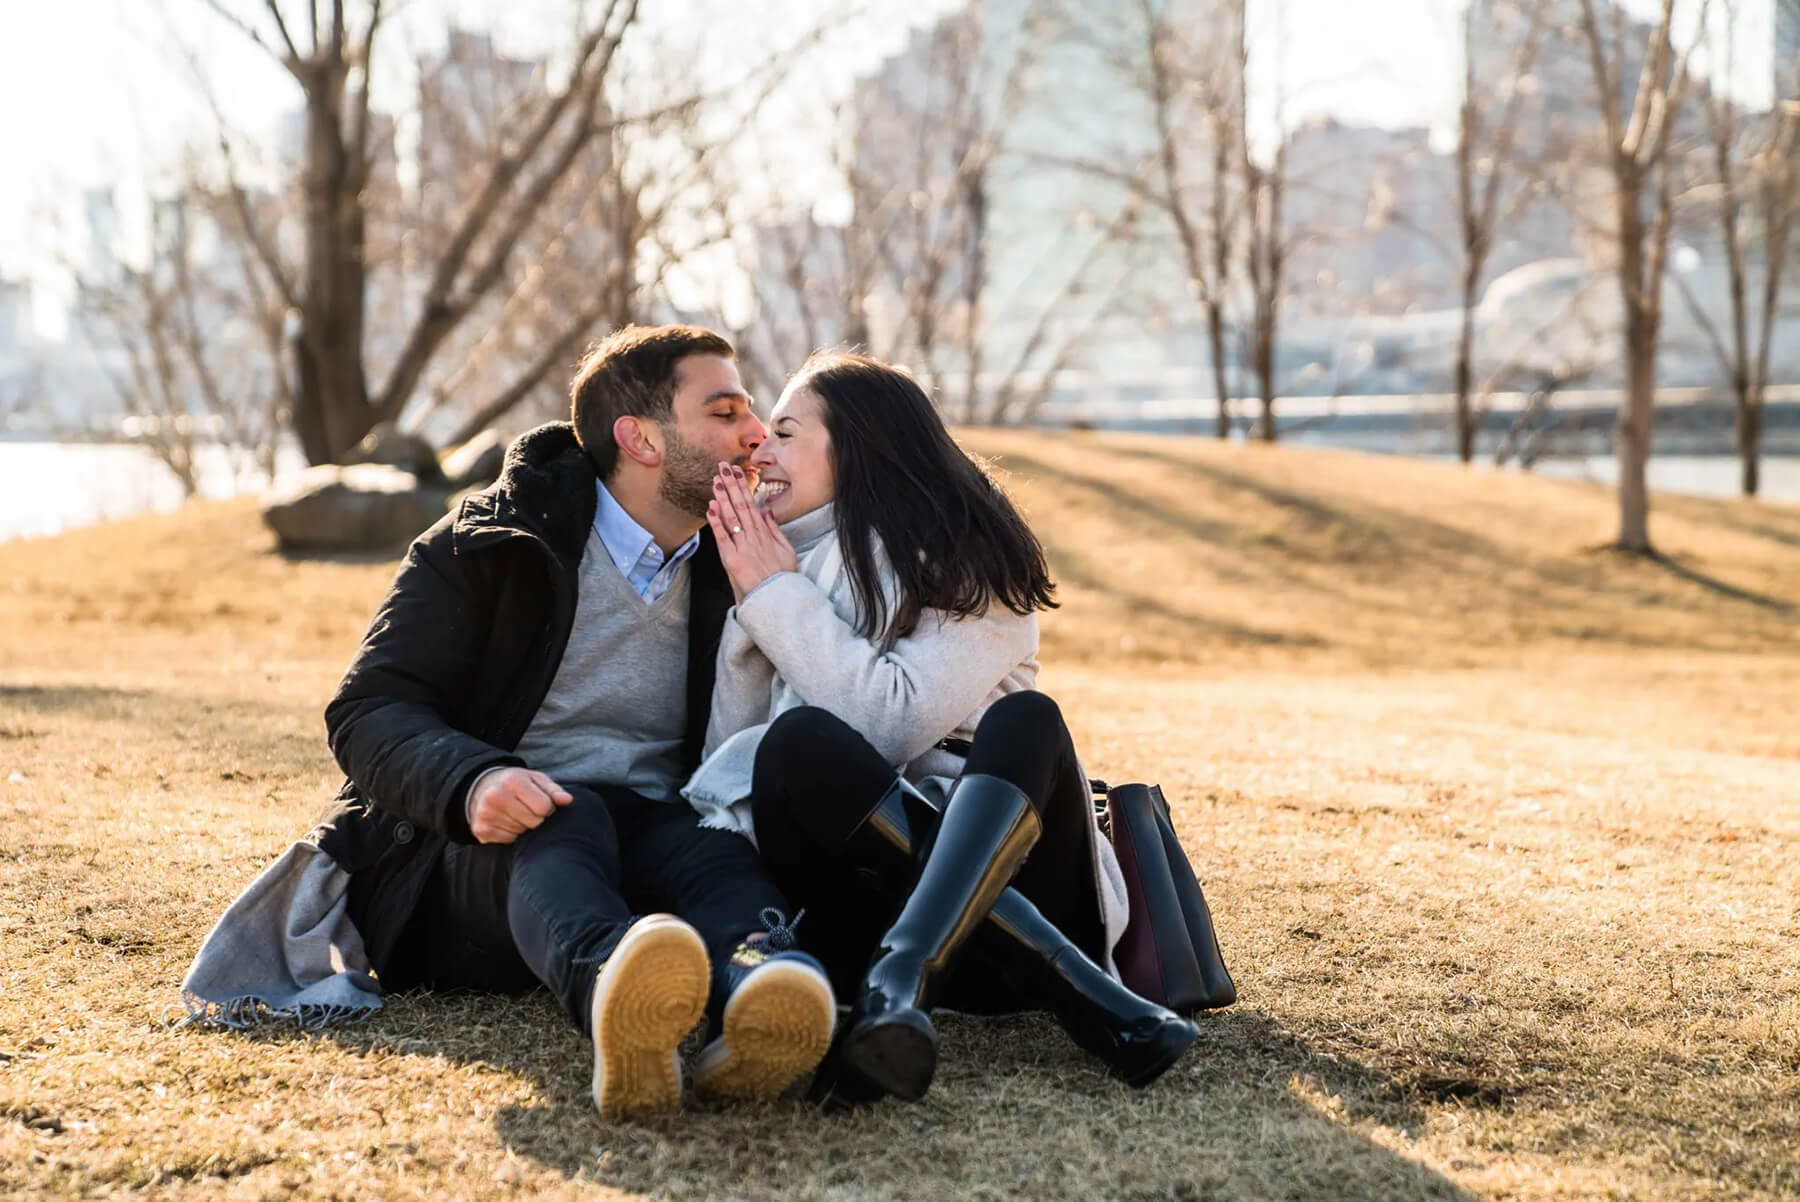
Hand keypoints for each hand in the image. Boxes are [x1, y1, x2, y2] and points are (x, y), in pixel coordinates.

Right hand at [468, 767, 572, 843]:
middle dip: (535, 817)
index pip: (544, 807)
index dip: (547, 807)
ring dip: (523, 825)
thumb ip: (553, 790)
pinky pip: (510, 840)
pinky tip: (506, 820)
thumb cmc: (516, 783)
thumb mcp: (535, 780)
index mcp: (512, 781)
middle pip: (534, 822)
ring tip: (515, 812)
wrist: (482, 787)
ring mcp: (485, 814)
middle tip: (526, 807)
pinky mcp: (481, 829)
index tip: (538, 801)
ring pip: (522, 832)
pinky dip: (512, 833)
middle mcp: (495, 796)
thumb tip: (568, 800)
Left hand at [708, 462, 796, 604]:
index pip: (751, 504)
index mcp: (765, 534)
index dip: (743, 487)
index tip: (736, 472)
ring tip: (715, 481)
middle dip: (731, 485)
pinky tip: (711, 507)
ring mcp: (743, 547)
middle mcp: (753, 537)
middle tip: (723, 467)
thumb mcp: (786, 550)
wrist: (777, 599)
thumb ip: (775, 529)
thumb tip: (766, 510)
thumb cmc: (782, 578)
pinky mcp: (732, 559)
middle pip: (741, 506)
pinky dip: (716, 522)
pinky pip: (723, 537)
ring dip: (723, 497)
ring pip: (732, 517)